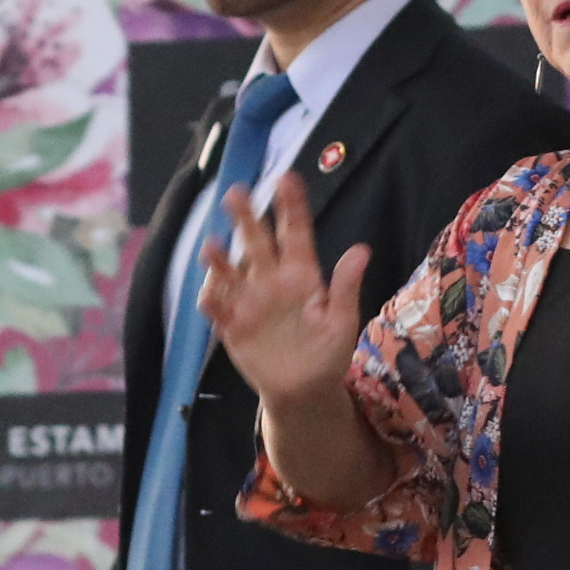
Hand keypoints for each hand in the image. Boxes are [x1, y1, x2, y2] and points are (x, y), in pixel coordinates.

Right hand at [198, 172, 370, 414]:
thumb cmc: (328, 353)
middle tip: (235, 193)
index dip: (290, 206)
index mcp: (301, 275)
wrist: (304, 391)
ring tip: (211, 246)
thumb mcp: (343, 321)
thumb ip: (346, 286)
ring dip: (219, 259)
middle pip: (256, 243)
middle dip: (246, 218)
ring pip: (229, 272)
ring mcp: (249, 302)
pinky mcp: (233, 326)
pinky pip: (217, 309)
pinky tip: (208, 294)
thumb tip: (361, 250)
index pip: (295, 233)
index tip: (286, 178)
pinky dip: (211, 301)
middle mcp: (271, 281)